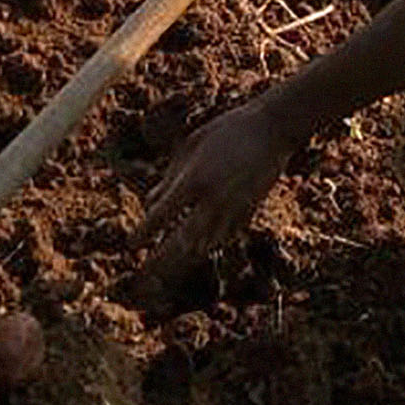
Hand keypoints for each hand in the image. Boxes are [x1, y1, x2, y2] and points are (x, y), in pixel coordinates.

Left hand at [139, 98, 295, 260]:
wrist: (273, 130)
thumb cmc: (227, 130)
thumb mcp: (191, 145)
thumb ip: (169, 176)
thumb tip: (151, 202)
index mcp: (194, 180)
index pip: (161, 216)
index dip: (144, 233)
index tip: (132, 244)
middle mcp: (212, 201)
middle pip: (181, 241)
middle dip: (161, 259)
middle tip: (145, 275)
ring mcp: (233, 209)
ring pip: (204, 245)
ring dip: (185, 255)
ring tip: (169, 267)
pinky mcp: (248, 212)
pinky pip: (224, 237)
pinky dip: (209, 244)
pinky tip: (200, 246)